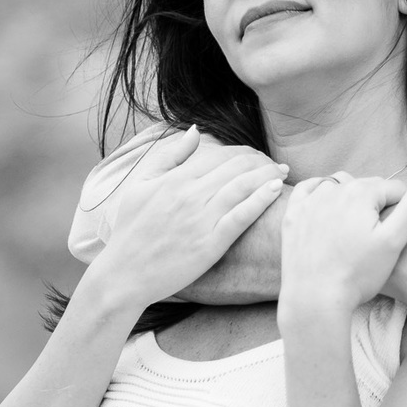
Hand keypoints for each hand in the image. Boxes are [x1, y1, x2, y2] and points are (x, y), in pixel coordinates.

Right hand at [87, 127, 285, 311]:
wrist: (124, 276)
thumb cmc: (131, 231)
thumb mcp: (141, 185)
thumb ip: (170, 156)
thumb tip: (195, 130)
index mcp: (174, 179)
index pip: (220, 154)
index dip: (244, 152)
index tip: (256, 156)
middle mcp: (189, 195)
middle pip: (236, 167)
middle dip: (260, 160)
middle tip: (274, 164)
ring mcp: (200, 220)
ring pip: (242, 187)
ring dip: (267, 175)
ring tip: (282, 172)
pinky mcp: (209, 244)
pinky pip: (241, 216)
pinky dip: (261, 200)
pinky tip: (276, 190)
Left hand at [278, 169, 406, 317]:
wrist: (314, 300)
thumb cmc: (358, 274)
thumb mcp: (394, 240)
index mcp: (362, 191)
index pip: (395, 190)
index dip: (402, 211)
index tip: (398, 234)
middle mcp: (333, 189)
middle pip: (367, 187)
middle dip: (377, 205)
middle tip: (377, 237)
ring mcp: (310, 201)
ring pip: (339, 187)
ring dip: (350, 199)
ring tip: (354, 228)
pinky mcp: (293, 215)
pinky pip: (309, 192)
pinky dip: (320, 196)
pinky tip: (327, 210)